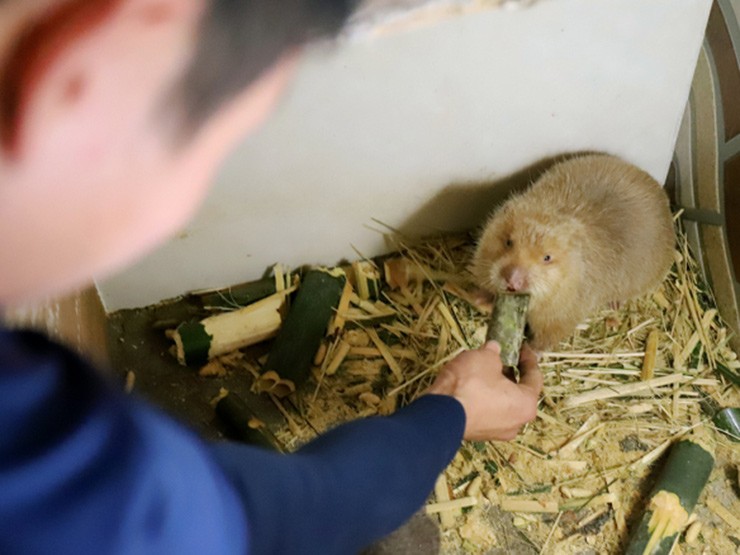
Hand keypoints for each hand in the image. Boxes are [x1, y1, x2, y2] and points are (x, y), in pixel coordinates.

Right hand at [426, 342, 542, 440]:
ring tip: (480, 369)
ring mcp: (496, 432)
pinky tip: (469, 385)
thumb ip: (494, 353)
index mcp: (526, 404)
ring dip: (494, 386)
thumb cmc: (471, 385)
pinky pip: (485, 412)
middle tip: (499, 358)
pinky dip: (482, 398)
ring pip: (501, 403)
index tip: (522, 347)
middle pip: (518, 392)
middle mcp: (516, 423)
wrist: (440, 414)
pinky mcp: (477, 434)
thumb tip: (493, 350)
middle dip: (508, 373)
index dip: (528, 358)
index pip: (534, 377)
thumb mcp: (485, 359)